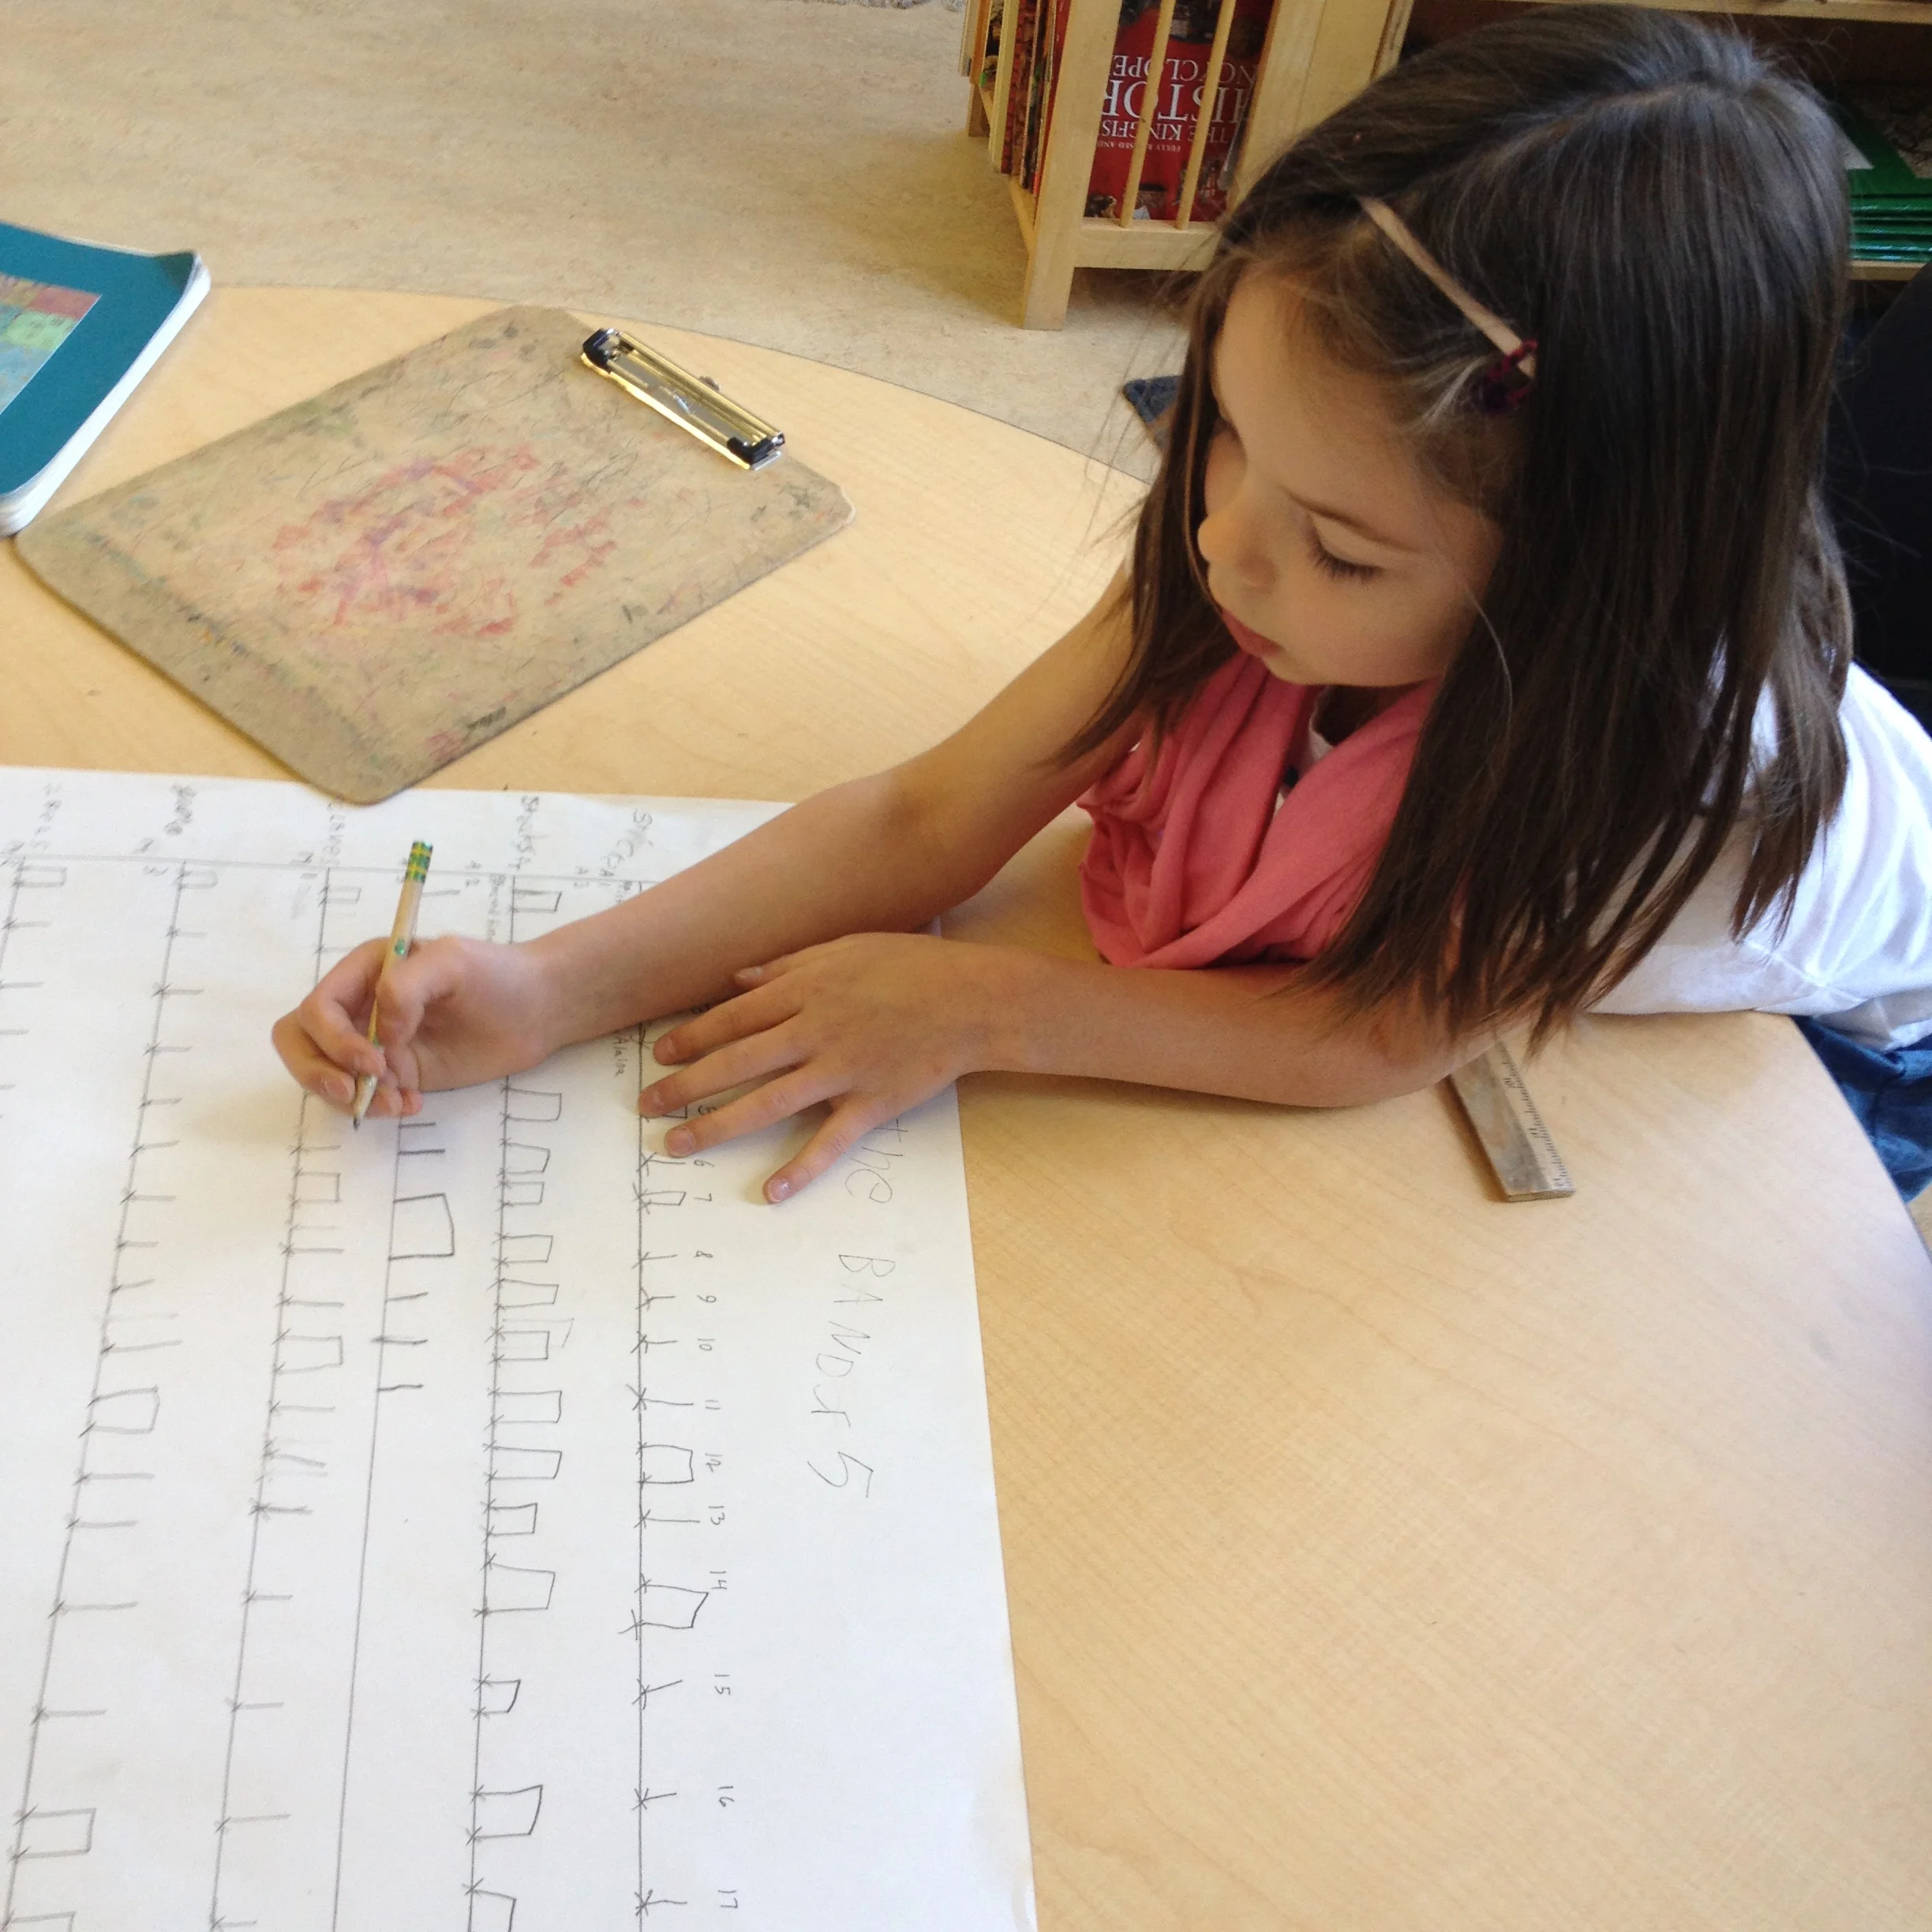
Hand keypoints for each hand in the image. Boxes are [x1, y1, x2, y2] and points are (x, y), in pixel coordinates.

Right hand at [272, 935, 559, 1118]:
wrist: (537, 1009)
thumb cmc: (496, 973)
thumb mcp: (452, 961)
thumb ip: (406, 986)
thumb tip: (381, 1033)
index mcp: (362, 971)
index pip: (317, 1009)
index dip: (333, 1040)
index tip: (374, 1061)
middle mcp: (359, 1006)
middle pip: (299, 1042)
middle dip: (317, 1072)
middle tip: (354, 1094)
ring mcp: (375, 1043)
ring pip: (325, 1075)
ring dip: (350, 1097)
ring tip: (398, 1104)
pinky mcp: (397, 1073)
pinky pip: (362, 1096)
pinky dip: (376, 1107)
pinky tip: (412, 1105)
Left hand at [640, 933, 1002, 1201]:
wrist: (973, 999)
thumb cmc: (910, 967)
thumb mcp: (844, 948)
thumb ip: (788, 966)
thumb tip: (737, 980)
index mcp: (805, 990)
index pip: (733, 1018)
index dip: (691, 1038)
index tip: (658, 1055)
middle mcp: (815, 1031)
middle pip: (736, 1063)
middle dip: (684, 1085)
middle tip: (646, 1105)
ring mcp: (842, 1070)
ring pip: (767, 1103)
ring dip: (716, 1126)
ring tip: (676, 1144)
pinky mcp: (871, 1103)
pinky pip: (829, 1141)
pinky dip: (801, 1168)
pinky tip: (770, 1190)